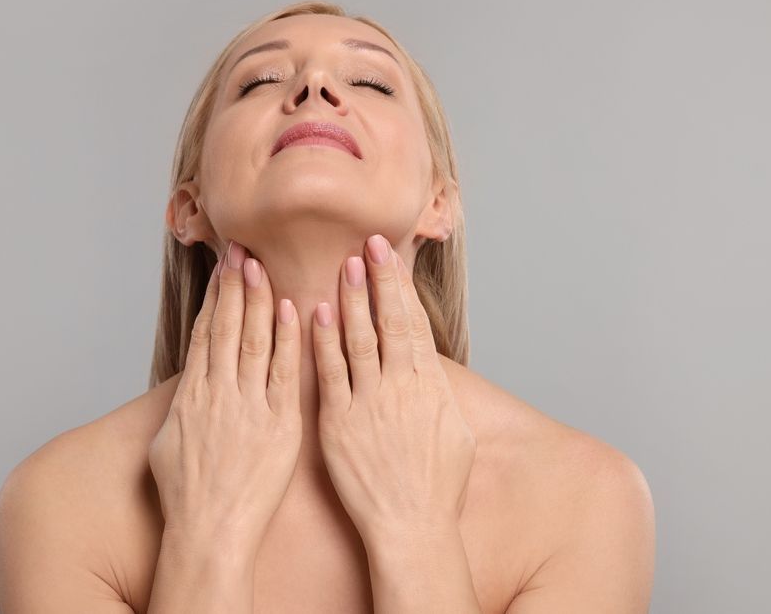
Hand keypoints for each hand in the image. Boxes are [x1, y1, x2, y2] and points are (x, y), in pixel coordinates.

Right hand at [148, 241, 302, 555]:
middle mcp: (218, 393)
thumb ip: (182, 406)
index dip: (215, 297)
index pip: (205, 333)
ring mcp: (249, 407)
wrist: (209, 530)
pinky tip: (291, 310)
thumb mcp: (167, 442)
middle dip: (235, 285)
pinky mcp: (279, 424)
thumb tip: (189, 383)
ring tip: (261, 265)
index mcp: (191, 395)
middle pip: (227, 327)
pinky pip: (283, 372)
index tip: (223, 268)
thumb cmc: (186, 494)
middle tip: (243, 250)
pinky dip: (286, 339)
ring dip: (258, 300)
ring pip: (253, 340)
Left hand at [311, 234, 476, 541]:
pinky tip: (314, 314)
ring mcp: (369, 404)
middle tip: (367, 243)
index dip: (401, 287)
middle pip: (390, 322)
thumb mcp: (456, 433)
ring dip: (351, 300)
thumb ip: (440, 392)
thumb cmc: (437, 487)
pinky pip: (330, 375)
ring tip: (343, 265)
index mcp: (431, 387)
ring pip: (359, 339)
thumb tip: (431, 365)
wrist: (411, 528)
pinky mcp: (339, 424)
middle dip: (379, 279)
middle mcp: (402, 388)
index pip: (415, 324)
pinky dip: (323, 342)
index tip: (389, 256)